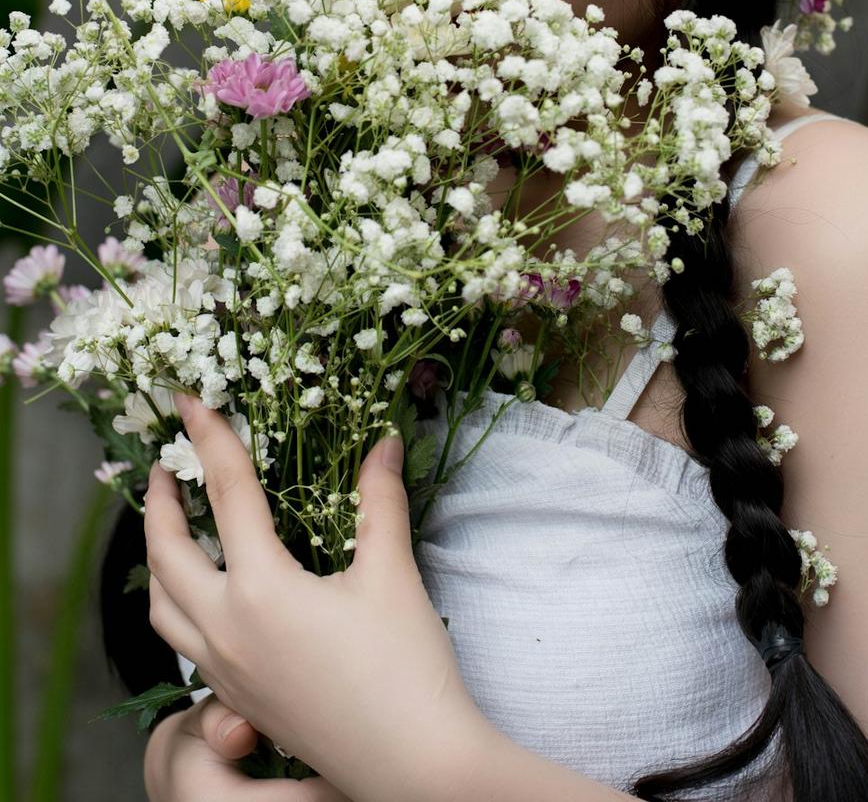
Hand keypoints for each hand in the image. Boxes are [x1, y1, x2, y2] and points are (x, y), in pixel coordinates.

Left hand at [143, 392, 491, 801]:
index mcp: (260, 591)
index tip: (189, 399)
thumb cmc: (405, 669)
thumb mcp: (391, 573)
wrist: (413, 767)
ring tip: (171, 528)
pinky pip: (184, 644)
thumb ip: (380, 500)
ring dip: (157, 559)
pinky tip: (205, 596)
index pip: (226, 494)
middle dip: (158, 505)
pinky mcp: (240, 701)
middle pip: (166, 555)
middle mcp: (228, 631)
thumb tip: (385, 442)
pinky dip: (177, 605)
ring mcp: (228, 673)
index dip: (209, 437)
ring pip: (162, 608)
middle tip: (165, 466)